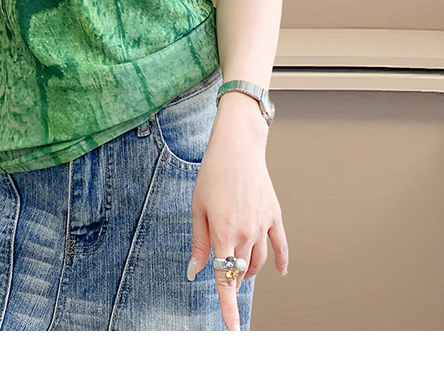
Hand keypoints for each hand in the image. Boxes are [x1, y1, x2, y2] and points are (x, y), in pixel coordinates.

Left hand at [187, 133, 288, 331]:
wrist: (237, 146)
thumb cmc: (212, 174)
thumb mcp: (197, 207)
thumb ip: (198, 242)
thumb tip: (195, 271)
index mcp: (223, 233)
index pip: (224, 279)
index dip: (227, 307)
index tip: (232, 330)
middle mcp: (245, 232)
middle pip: (240, 270)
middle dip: (232, 279)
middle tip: (224, 278)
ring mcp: (262, 224)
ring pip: (258, 261)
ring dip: (249, 271)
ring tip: (239, 270)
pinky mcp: (274, 215)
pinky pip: (280, 245)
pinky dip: (280, 261)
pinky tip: (279, 272)